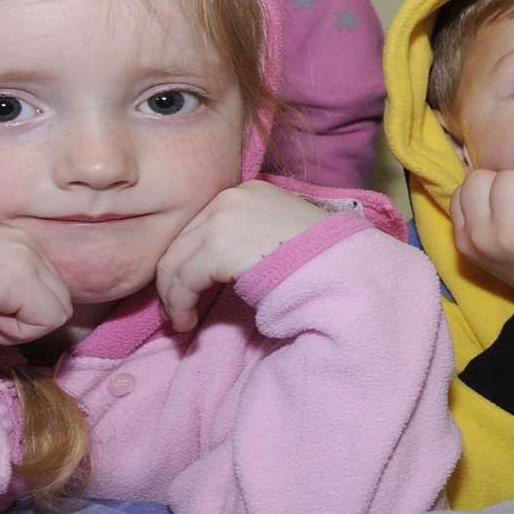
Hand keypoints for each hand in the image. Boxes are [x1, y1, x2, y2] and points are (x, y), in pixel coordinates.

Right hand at [0, 224, 73, 348]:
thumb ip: (3, 301)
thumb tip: (34, 324)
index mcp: (15, 240)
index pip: (52, 294)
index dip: (15, 316)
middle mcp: (25, 239)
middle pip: (59, 305)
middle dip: (16, 321)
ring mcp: (22, 250)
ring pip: (55, 314)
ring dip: (9, 327)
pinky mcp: (16, 269)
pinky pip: (43, 321)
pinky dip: (6, 330)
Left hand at [154, 181, 331, 331]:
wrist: (341, 263)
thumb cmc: (319, 256)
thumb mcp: (278, 231)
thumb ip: (245, 236)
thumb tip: (213, 267)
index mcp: (245, 191)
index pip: (198, 226)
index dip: (186, 260)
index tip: (187, 289)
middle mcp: (228, 198)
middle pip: (180, 242)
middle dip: (172, 281)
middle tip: (178, 311)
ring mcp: (222, 220)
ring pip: (174, 262)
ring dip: (173, 297)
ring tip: (182, 321)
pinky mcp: (219, 246)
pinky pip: (183, 280)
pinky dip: (180, 305)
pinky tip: (189, 322)